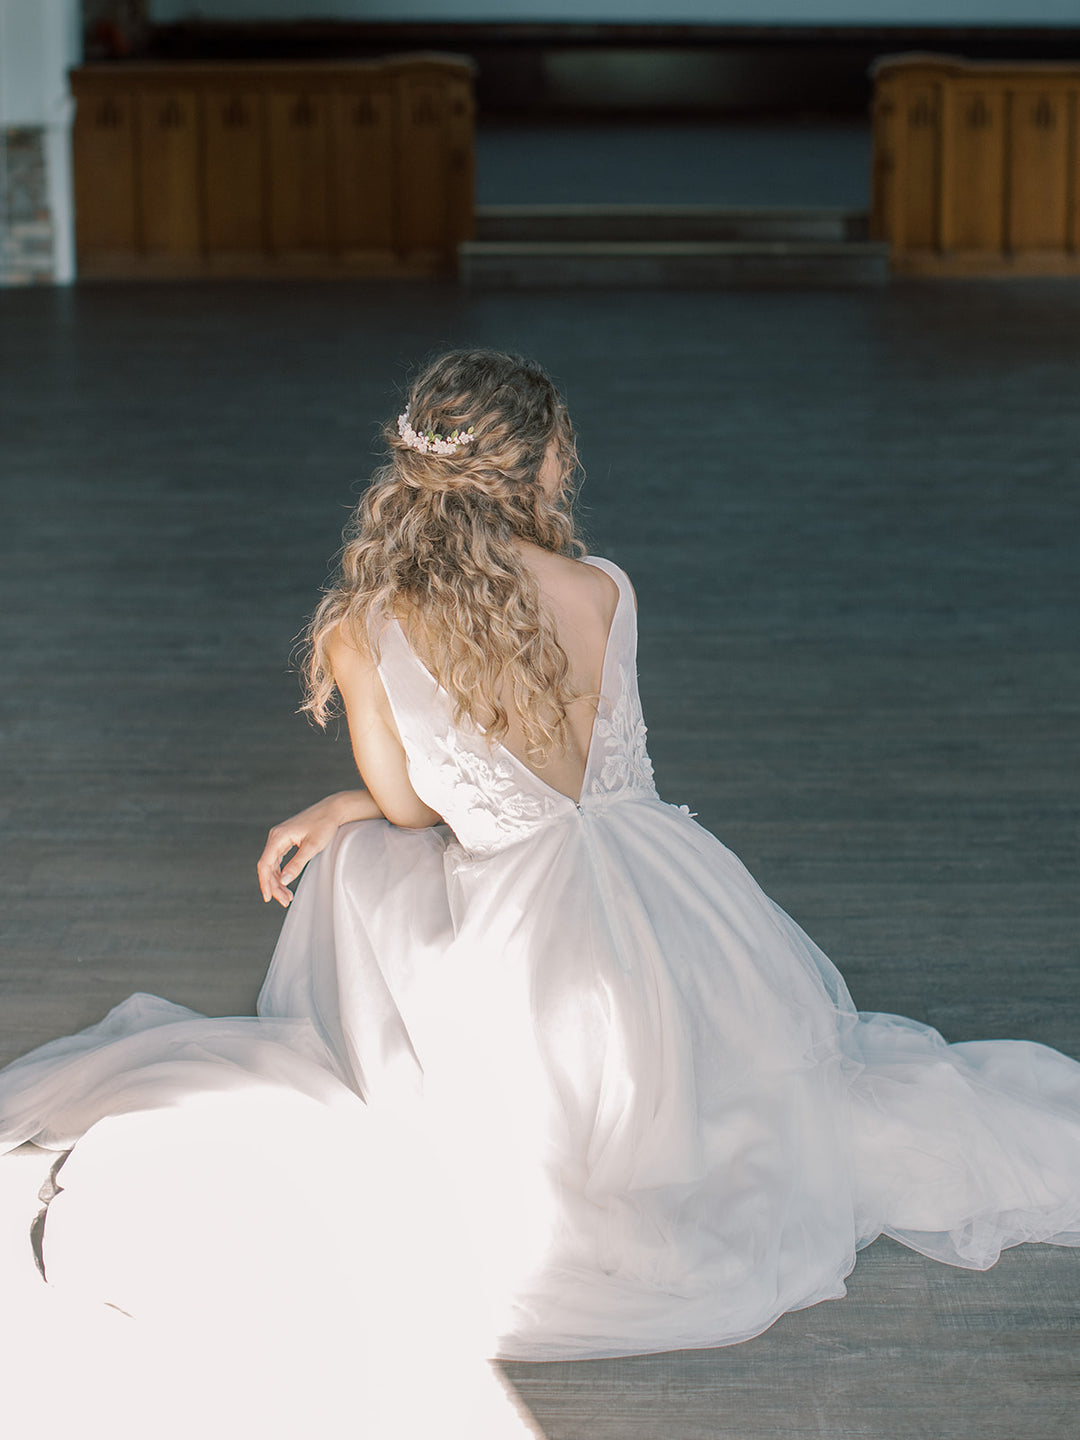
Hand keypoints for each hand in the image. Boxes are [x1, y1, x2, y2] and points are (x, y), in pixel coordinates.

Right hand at [256, 790, 379, 906]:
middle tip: (285, 901)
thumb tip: (284, 881)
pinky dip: (281, 873)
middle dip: (274, 885)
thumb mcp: (313, 847)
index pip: (265, 864)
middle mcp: (275, 836)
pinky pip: (277, 860)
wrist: (333, 810)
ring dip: (277, 881)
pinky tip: (286, 884)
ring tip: (287, 897)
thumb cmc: (324, 825)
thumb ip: (297, 864)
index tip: (269, 898)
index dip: (265, 883)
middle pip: (267, 866)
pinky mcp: (285, 840)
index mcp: (278, 836)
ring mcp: (279, 838)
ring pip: (272, 864)